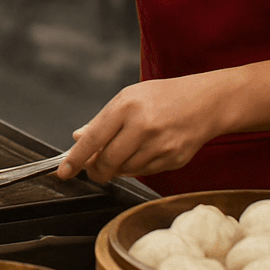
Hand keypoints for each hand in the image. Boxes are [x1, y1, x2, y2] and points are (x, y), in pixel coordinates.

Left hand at [57, 70, 236, 182]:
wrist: (206, 102)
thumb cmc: (163, 97)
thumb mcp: (127, 98)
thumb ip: (101, 121)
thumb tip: (77, 139)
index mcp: (127, 106)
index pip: (93, 139)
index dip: (75, 159)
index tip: (63, 172)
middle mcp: (143, 126)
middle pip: (108, 162)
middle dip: (96, 170)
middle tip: (93, 169)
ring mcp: (160, 145)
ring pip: (126, 170)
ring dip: (118, 168)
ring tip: (125, 151)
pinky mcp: (174, 159)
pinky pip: (145, 173)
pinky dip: (136, 168)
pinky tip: (143, 152)